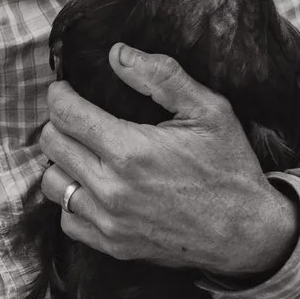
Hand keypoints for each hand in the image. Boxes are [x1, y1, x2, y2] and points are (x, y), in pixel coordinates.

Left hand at [38, 44, 299, 280]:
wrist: (247, 232)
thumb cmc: (229, 167)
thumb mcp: (208, 110)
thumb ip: (161, 76)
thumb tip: (116, 53)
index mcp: (130, 150)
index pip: (64, 113)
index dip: (60, 95)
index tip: (67, 90)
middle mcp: (111, 188)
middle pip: (52, 144)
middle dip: (61, 122)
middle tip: (80, 117)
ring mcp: (108, 221)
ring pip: (52, 183)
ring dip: (62, 162)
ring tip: (85, 152)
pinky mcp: (112, 245)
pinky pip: (68, 219)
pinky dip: (73, 200)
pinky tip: (94, 186)